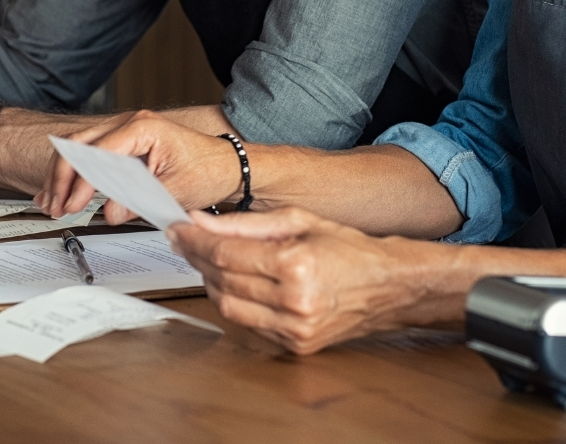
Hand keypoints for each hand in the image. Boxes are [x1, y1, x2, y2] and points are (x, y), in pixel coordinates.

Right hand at [35, 110, 242, 223]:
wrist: (226, 165)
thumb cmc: (208, 170)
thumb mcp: (175, 190)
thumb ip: (140, 200)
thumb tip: (109, 211)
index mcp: (143, 128)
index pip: (98, 153)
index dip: (81, 182)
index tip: (72, 206)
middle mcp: (131, 123)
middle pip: (79, 144)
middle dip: (62, 177)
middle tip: (56, 206)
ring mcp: (126, 131)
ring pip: (79, 147)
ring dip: (62, 175)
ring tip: (52, 203)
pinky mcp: (124, 144)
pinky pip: (89, 153)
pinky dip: (73, 172)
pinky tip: (60, 191)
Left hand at [167, 207, 428, 354]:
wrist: (386, 285)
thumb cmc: (348, 247)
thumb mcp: (300, 219)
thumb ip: (247, 222)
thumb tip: (203, 220)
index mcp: (296, 263)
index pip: (227, 253)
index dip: (195, 240)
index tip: (178, 229)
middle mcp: (294, 300)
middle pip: (223, 280)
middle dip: (198, 258)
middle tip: (185, 240)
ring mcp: (294, 328)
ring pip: (229, 307)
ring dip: (211, 282)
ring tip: (208, 260)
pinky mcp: (295, 345)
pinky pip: (248, 325)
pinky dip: (234, 302)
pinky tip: (233, 283)